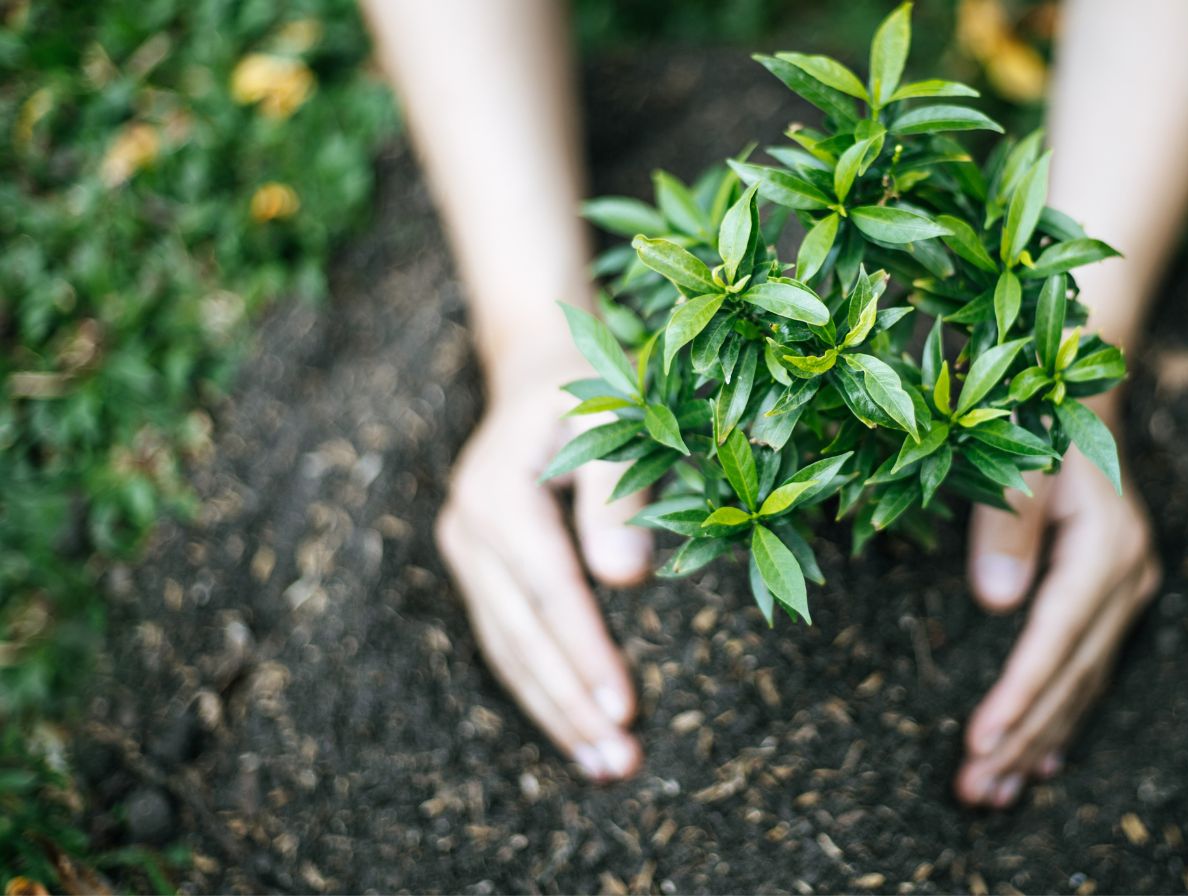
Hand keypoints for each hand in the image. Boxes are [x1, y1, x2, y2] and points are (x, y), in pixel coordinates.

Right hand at [436, 365, 652, 780]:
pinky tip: (574, 731)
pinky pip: (506, 641)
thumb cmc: (592, 389)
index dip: (587, 654)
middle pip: (522, 635)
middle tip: (620, 764)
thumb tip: (625, 581)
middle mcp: (470, 529)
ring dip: (554, 713)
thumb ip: (619, 493)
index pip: (549, 591)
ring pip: (507, 649)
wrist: (538, 369)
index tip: (626, 710)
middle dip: (571, 704)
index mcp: (499, 492)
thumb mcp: (615, 418)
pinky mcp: (478, 570)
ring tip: (604, 768)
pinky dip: (539, 689)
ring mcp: (466, 553)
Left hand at [956, 404, 1160, 806]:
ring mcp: (1129, 591)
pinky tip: (1043, 763)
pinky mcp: (1117, 597)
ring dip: (1038, 742)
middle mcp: (1128, 578)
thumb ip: (1007, 527)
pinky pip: (1090, 672)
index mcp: (1106, 550)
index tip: (979, 744)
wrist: (1083, 398)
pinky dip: (1062, 718)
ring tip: (995, 793)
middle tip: (974, 791)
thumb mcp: (1018, 461)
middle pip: (1071, 677)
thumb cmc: (1038, 421)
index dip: (1017, 696)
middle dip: (1021, 738)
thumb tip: (996, 604)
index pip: (1055, 641)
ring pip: (1082, 684)